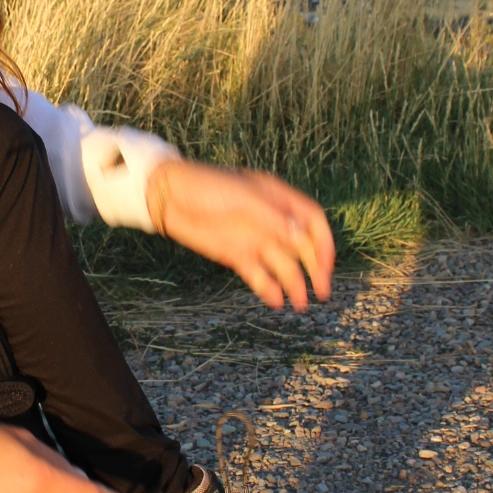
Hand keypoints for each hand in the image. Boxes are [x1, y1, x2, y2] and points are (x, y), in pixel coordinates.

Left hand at [146, 158, 333, 311]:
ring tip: (299, 305)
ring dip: (293, 284)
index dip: (324, 242)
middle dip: (315, 270)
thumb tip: (302, 236)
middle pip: (302, 247)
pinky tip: (275, 301)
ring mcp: (254, 238)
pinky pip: (258, 275)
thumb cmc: (205, 186)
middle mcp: (270, 220)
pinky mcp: (236, 255)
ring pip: (282, 265)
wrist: (166, 196)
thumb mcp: (242, 197)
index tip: (326, 265)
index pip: (312, 220)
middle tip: (322, 293)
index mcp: (277, 198)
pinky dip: (268, 288)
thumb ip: (272, 217)